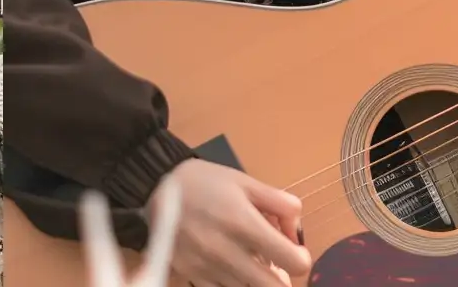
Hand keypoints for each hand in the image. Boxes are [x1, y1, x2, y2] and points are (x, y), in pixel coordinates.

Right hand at [163, 159, 308, 286]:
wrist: (155, 190)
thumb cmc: (204, 182)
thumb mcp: (244, 181)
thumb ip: (279, 202)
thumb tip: (297, 232)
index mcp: (244, 223)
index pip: (294, 261)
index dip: (302, 257)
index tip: (295, 250)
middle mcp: (230, 253)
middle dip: (285, 278)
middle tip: (278, 263)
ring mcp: (212, 270)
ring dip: (260, 282)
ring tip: (254, 263)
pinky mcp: (196, 279)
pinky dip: (237, 285)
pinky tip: (234, 270)